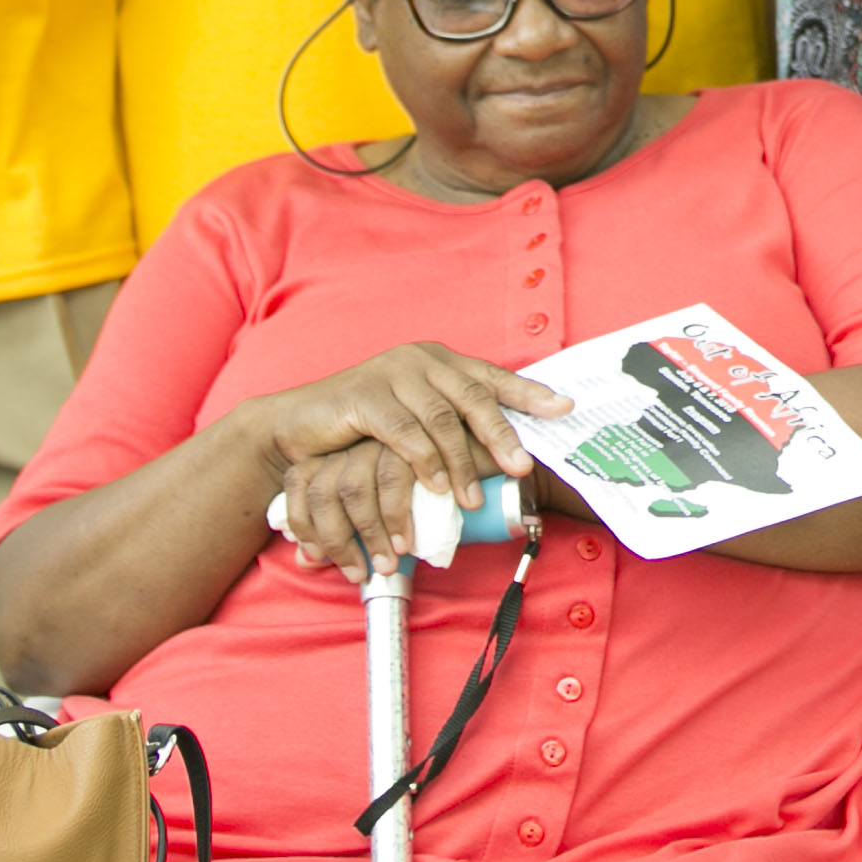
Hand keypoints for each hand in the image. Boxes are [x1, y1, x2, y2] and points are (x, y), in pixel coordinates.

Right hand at [248, 343, 567, 575]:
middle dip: (501, 435)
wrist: (297, 426)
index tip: (564, 408)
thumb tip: (504, 454)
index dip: (529, 393)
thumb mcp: (413, 420)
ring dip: (460, 463)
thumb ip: (451, 426)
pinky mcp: (364, 396)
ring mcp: (391, 375)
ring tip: (472, 499)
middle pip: (473, 397)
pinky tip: (435, 487)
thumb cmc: (363, 428)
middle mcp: (420, 361)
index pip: (492, 377)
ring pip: (440, 419)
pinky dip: (423, 462)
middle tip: (521, 468)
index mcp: (439, 363)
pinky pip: (403, 432)